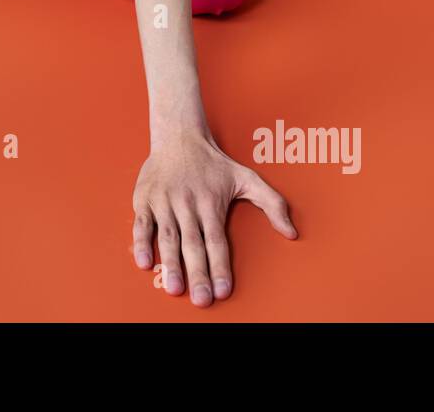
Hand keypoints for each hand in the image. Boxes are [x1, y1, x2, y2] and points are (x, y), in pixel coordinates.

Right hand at [132, 132, 296, 306]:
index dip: (220, 267)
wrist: (179, 135)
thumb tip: (291, 232)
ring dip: (170, 264)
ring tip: (175, 288)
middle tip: (201, 299)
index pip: (217, 241)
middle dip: (197, 273)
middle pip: (193, 244)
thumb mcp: (247, 177)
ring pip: (168, 237)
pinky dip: (141, 243)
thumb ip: (272, 204)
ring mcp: (164, 201)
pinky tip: (144, 263)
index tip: (223, 290)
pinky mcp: (145, 199)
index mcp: (211, 202)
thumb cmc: (214, 162)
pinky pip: (142, 224)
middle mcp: (188, 203)